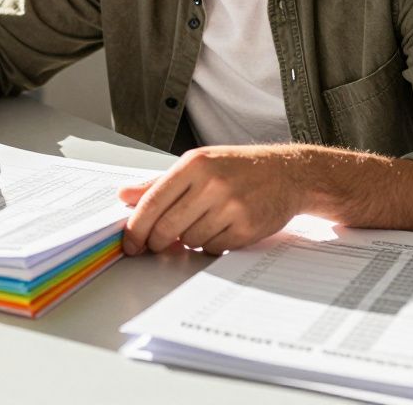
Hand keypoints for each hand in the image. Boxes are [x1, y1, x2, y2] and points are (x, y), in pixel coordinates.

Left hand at [117, 145, 304, 255]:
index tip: (129, 242)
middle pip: (167, 226)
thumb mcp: (198, 164)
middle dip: (156, 241)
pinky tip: (220, 228)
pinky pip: (213, 248)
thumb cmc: (238, 168)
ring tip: (201, 224)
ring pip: (189, 240)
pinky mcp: (246, 227)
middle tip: (154, 245)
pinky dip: (210, 244)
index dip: (136, 227)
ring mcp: (231, 206)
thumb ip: (159, 183)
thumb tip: (124, 195)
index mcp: (194, 164)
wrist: (287, 173)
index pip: (153, 202)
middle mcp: (212, 183)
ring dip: (188, 240)